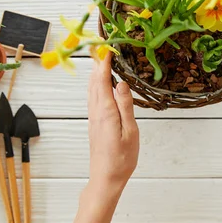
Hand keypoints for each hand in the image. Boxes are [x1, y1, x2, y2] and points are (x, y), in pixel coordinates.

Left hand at [86, 53, 139, 201]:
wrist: (106, 178)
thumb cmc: (121, 158)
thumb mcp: (130, 132)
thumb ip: (125, 106)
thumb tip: (121, 83)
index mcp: (106, 111)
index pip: (103, 79)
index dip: (104, 61)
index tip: (107, 45)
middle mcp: (96, 111)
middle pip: (94, 80)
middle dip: (97, 61)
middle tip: (102, 44)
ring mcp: (93, 117)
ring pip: (92, 88)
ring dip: (95, 71)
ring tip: (100, 57)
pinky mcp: (95, 122)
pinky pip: (93, 96)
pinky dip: (96, 83)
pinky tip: (100, 82)